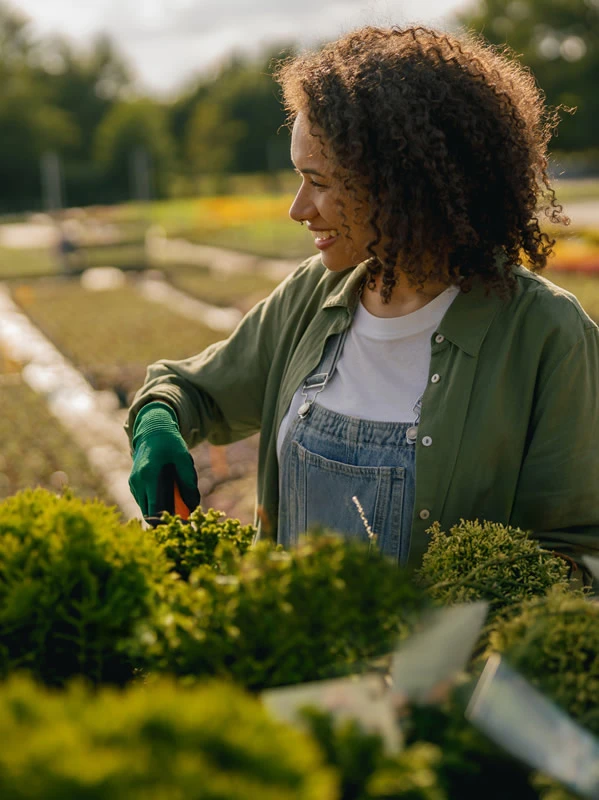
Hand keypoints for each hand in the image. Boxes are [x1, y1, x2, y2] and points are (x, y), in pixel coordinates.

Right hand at [129, 401, 200, 518]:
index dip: (166, 521)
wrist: (152, 430)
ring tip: (178, 511)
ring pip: (145, 508)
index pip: (154, 507)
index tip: (180, 527)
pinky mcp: (133, 484)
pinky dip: (155, 505)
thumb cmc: (170, 444)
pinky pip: (144, 501)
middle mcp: (137, 481)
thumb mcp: (184, 459)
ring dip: (159, 512)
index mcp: (149, 475)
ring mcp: (133, 483)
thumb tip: (193, 506)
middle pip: (148, 512)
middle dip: (164, 520)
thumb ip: (188, 482)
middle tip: (182, 522)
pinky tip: (169, 502)